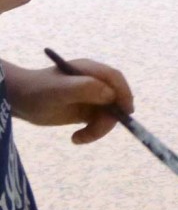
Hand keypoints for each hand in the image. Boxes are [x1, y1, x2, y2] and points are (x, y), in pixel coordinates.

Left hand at [6, 59, 133, 142]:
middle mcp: (94, 83)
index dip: (124, 94)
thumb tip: (111, 94)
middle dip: (109, 118)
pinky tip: (77, 138)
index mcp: (89, 71)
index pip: (115, 79)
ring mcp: (92, 97)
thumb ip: (85, 88)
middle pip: (116, 100)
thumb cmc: (37, 91)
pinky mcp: (88, 111)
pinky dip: (92, 133)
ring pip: (109, 115)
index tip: (125, 113)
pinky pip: (100, 123)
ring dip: (98, 130)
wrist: (20, 102)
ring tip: (79, 138)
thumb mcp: (60, 90)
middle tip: (94, 132)